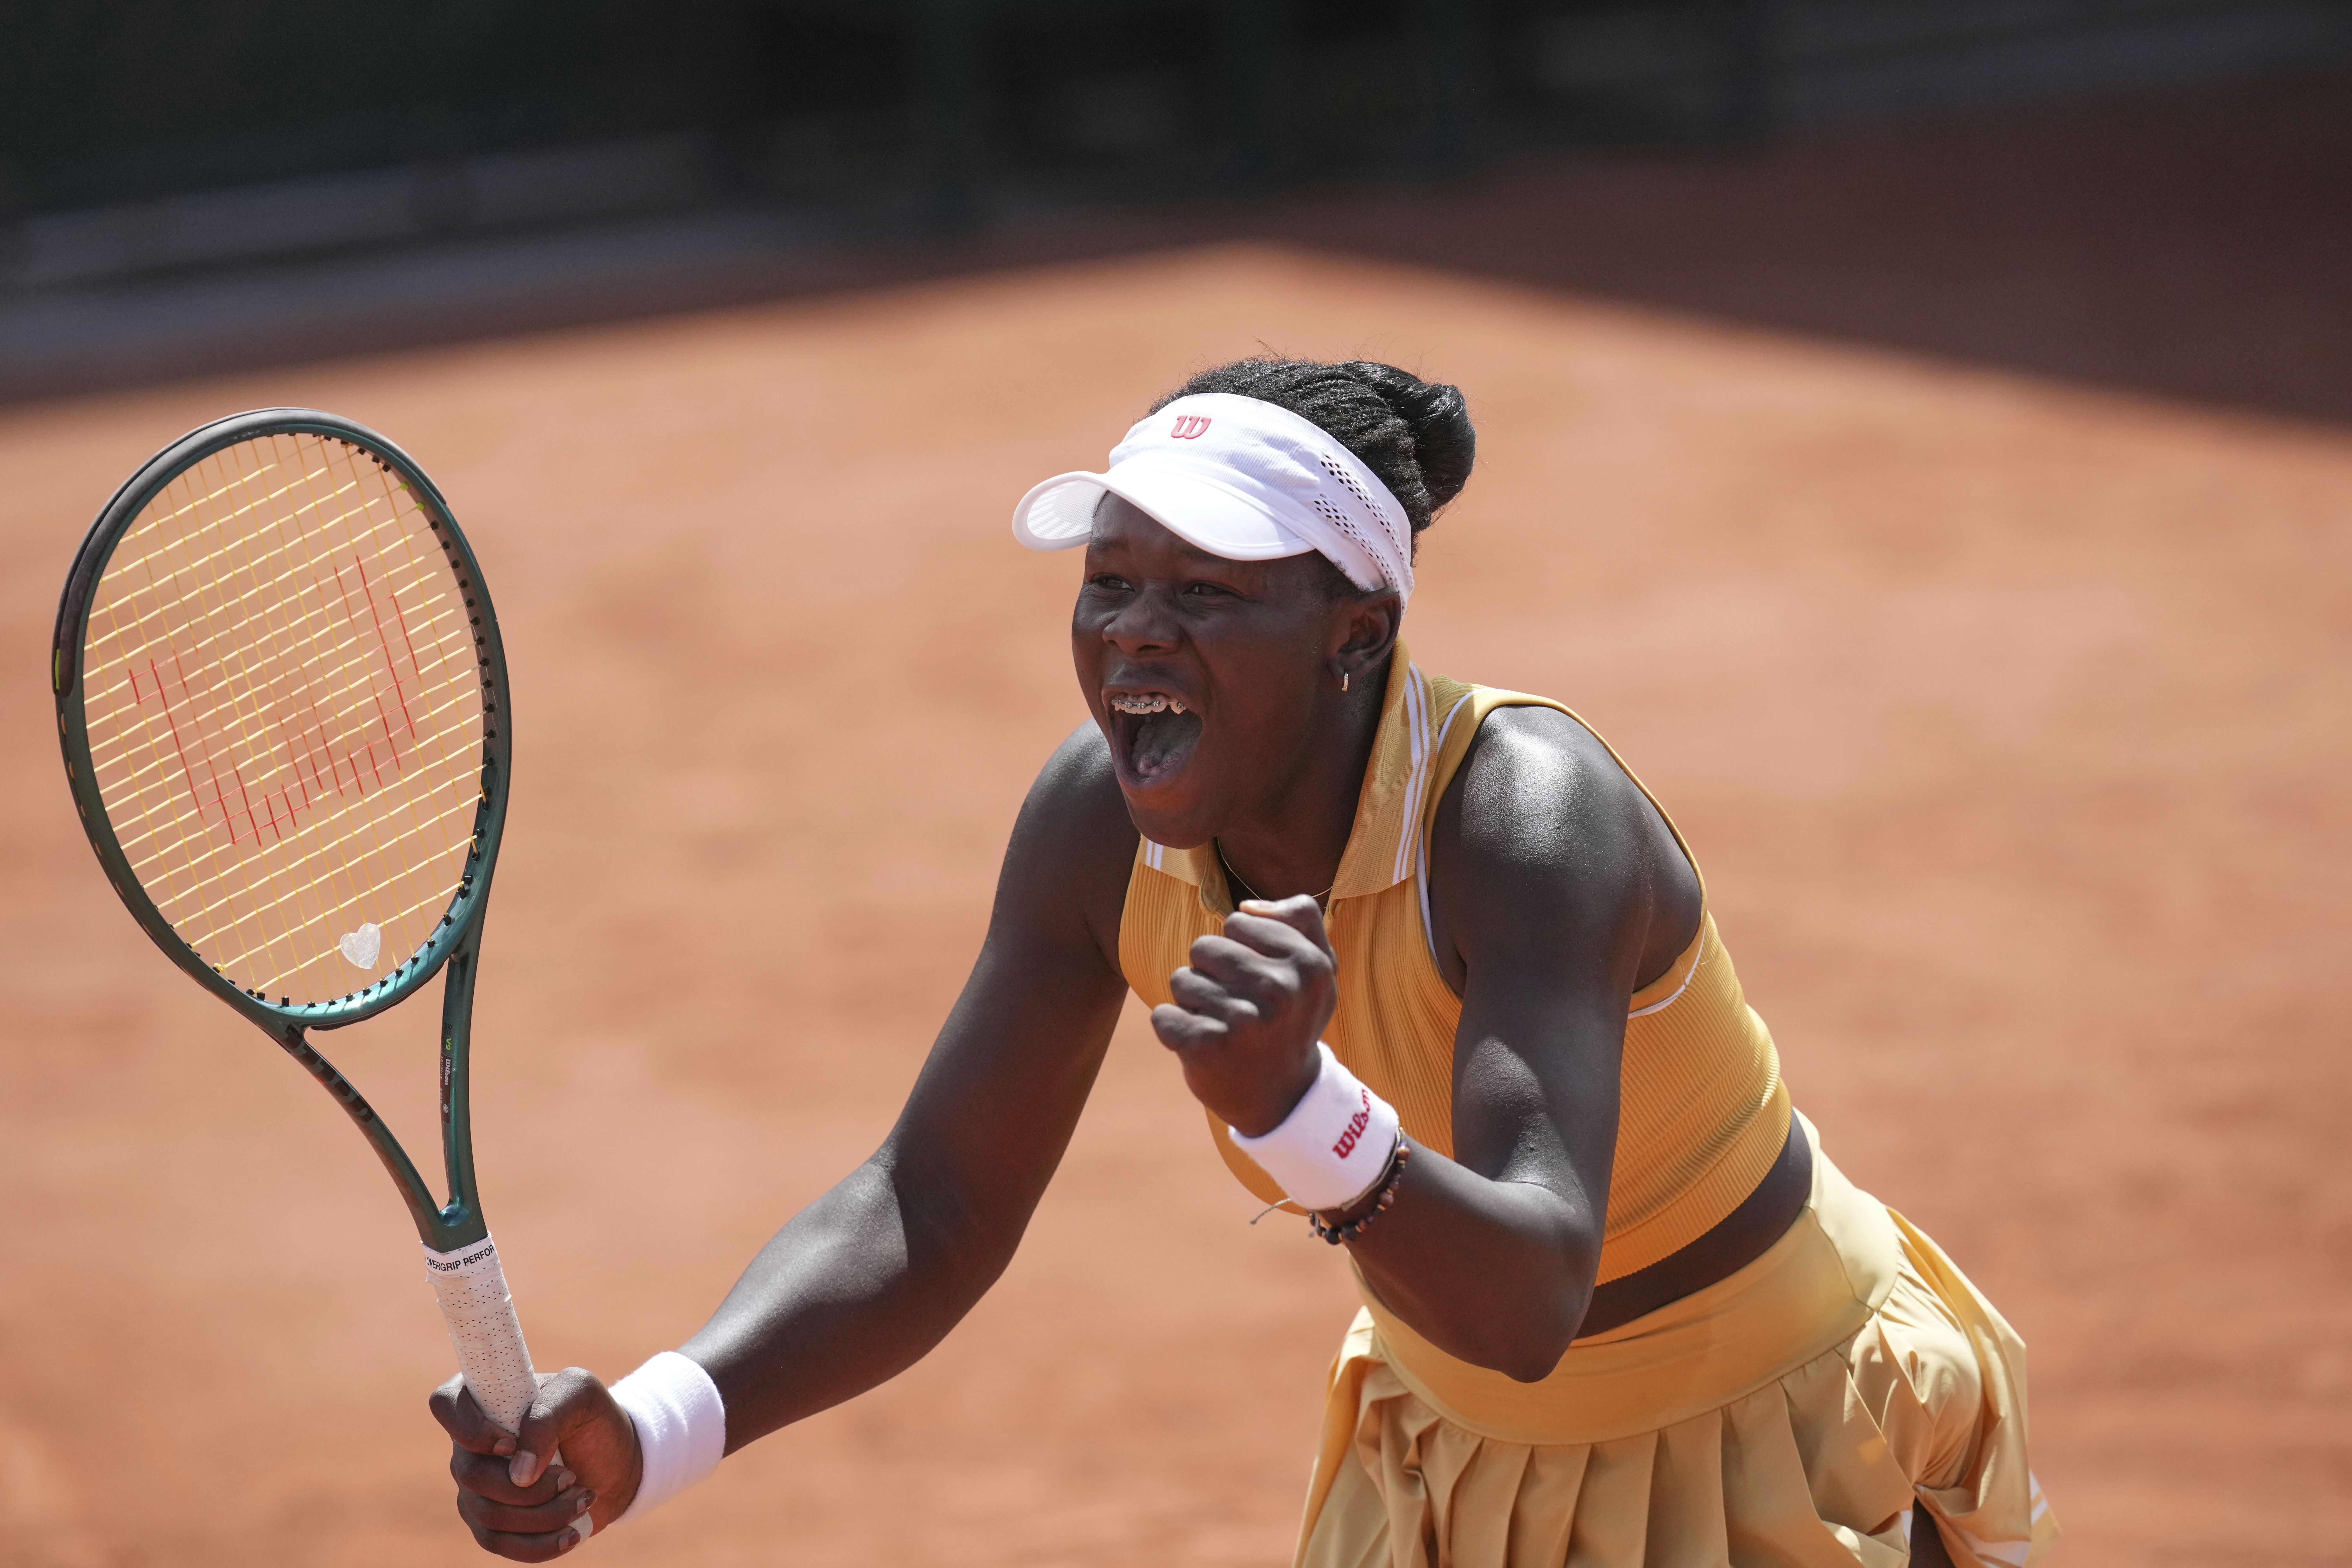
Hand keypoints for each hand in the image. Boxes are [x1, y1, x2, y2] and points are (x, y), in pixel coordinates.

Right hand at [431, 1367, 642, 1559]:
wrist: (614, 1462)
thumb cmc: (593, 1420)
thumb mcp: (582, 1395)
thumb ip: (549, 1415)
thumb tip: (519, 1474)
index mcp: (485, 1401)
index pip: (445, 1403)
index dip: (470, 1429)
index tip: (511, 1444)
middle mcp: (470, 1447)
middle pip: (472, 1475)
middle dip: (530, 1486)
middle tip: (572, 1477)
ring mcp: (475, 1489)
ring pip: (489, 1515)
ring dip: (545, 1514)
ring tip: (584, 1499)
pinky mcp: (491, 1524)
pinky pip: (500, 1544)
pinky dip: (540, 1544)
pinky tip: (572, 1534)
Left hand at [1152, 894, 1336, 1134]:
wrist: (1283, 1097)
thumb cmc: (1292, 1018)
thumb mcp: (1316, 967)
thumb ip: (1300, 917)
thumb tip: (1247, 907)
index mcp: (1309, 963)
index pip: (1238, 922)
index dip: (1241, 950)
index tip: (1261, 982)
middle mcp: (1280, 990)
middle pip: (1204, 947)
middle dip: (1211, 974)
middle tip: (1238, 1009)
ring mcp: (1243, 1021)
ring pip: (1181, 980)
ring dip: (1194, 1004)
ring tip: (1224, 1029)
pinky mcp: (1206, 1047)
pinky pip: (1162, 1015)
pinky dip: (1174, 1030)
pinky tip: (1203, 1049)